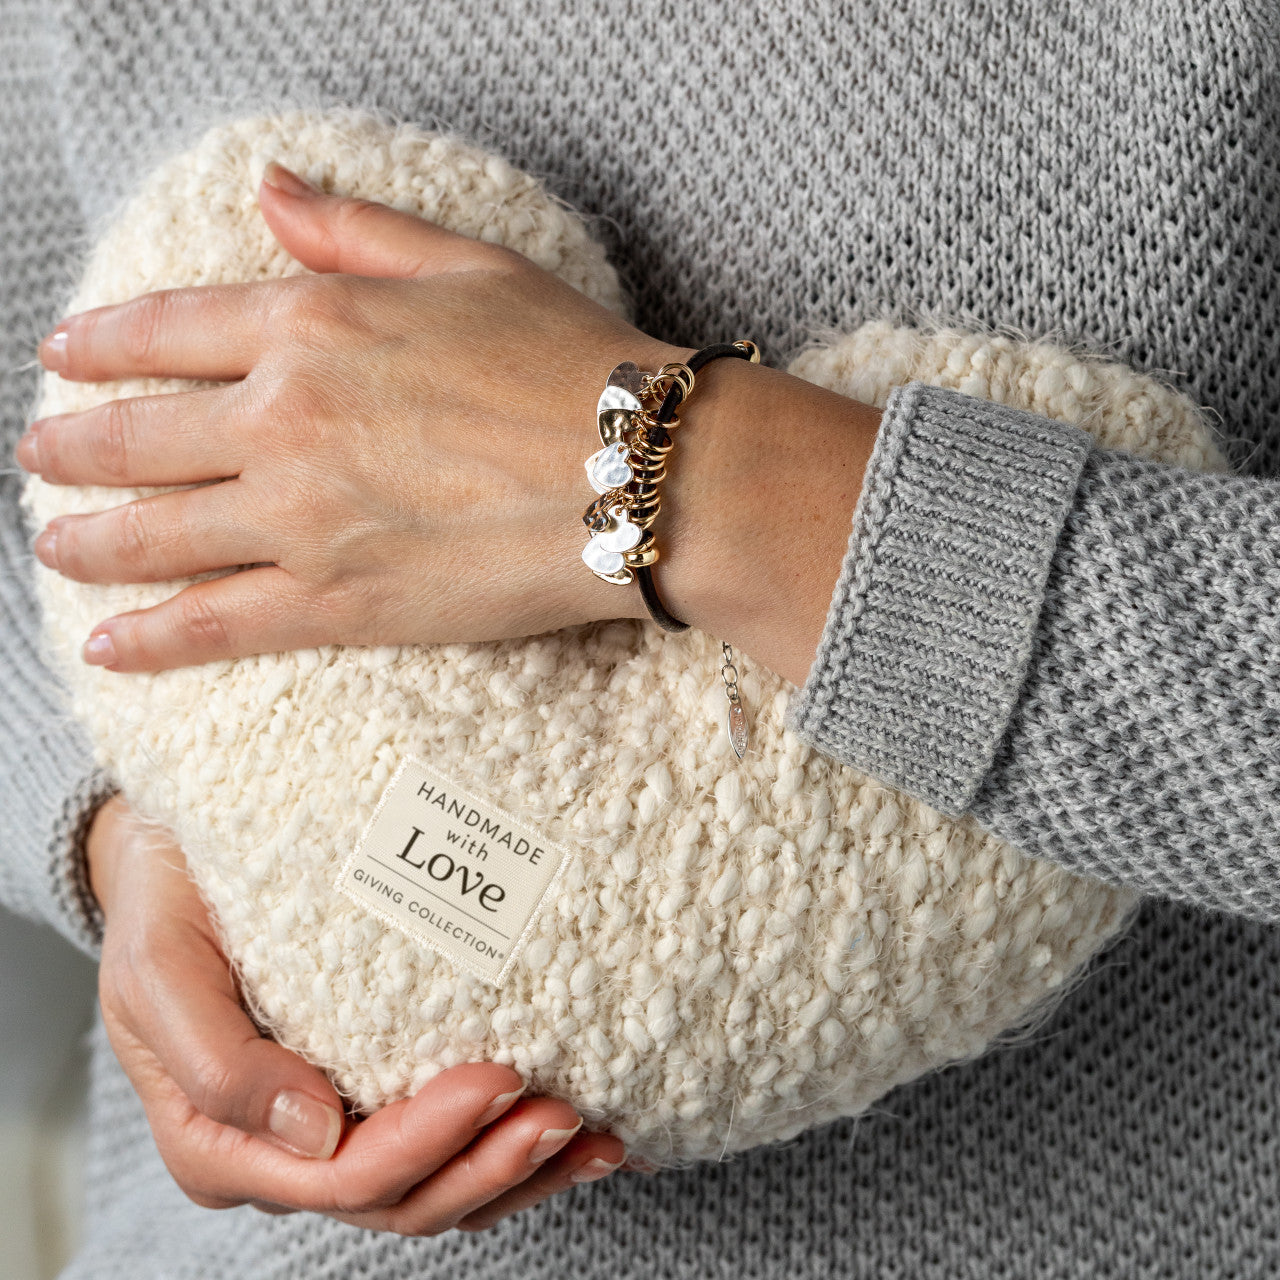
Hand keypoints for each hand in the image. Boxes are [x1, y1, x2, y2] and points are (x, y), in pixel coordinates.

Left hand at [19, 162, 680, 672]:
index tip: (61, 358)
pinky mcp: (338, 603)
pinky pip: (215, 624)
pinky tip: (105, 644)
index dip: (101, 344)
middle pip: (138, 438)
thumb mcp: (466, 264)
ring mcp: (303, 519)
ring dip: (89, 541)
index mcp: (312, 325)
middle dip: (73, 447)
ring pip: (156, 534)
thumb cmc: (573, 362)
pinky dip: (149, 638)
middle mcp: (285, 420)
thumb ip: (353, 231)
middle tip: (36, 456)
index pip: (167, 331)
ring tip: (54, 544)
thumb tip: (268, 187)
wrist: (642, 474)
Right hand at [85, 794, 626, 1231]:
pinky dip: (509, 1149)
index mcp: (222, 1144)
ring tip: (593, 1135)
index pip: (345, 1175)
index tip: (499, 1076)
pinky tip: (577, 1129)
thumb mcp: (160, 968)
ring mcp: (331, 1133)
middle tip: (567, 1113)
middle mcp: (283, 1155)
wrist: (170, 863)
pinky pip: (445, 1149)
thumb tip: (314, 1132)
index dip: (429, 1141)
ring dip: (517, 1171)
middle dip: (491, 1164)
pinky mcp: (370, 1097)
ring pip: (435, 1188)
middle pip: (404, 1198)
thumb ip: (218, 1063)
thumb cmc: (165, 907)